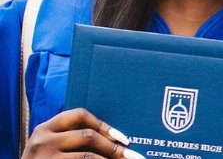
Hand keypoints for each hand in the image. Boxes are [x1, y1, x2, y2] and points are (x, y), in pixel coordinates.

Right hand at [22, 108, 142, 158]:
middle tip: (132, 156)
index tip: (123, 138)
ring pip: (88, 156)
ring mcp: (45, 157)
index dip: (105, 125)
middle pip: (88, 136)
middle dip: (113, 147)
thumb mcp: (52, 145)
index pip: (79, 115)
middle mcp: (43, 140)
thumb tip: (117, 139)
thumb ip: (74, 137)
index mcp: (45, 128)